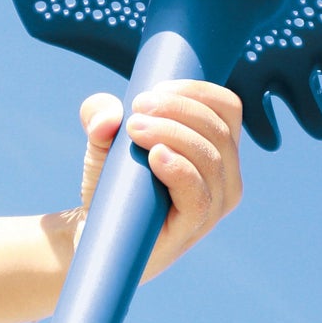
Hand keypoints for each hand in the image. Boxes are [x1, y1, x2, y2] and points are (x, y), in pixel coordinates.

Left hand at [77, 79, 244, 279]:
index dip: (195, 91)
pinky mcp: (193, 229)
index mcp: (217, 148)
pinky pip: (199, 196)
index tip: (153, 90)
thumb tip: (110, 116)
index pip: (227, 108)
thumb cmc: (113, 182)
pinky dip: (179, 169)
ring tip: (134, 129)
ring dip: (173, 134)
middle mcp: (225, 176)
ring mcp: (214, 206)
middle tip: (137, 110)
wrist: (94, 232)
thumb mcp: (103, 139)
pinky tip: (155, 156)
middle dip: (178, 109)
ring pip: (210, 159)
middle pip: (219, 129)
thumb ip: (100, 113)